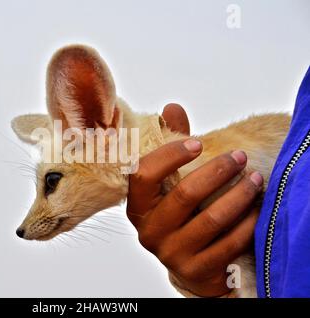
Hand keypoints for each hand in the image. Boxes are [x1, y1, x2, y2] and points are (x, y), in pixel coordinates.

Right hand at [126, 104, 262, 296]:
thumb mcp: (171, 184)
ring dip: (239, 195)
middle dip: (217, 171)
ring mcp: (171, 254)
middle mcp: (149, 232)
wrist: (190, 264)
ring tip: (255, 179)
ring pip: (211, 219)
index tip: (198, 143)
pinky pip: (229, 243)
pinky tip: (256, 208)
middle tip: (240, 156)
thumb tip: (172, 108)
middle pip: (184, 195)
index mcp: (138, 207)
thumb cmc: (181, 215)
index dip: (169, 155)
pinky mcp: (195, 271)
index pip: (143, 175)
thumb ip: (171, 148)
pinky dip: (247, 223)